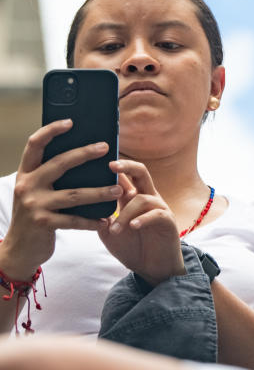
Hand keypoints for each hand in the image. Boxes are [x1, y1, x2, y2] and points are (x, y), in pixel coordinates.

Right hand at [0, 120, 121, 278]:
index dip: (51, 130)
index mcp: (27, 173)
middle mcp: (27, 186)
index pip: (34, 145)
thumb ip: (53, 176)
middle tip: (105, 147)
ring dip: (99, 192)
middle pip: (59, 164)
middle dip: (84, 154)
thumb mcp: (38, 191)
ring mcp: (33, 205)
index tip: (71, 121)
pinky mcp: (43, 223)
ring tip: (119, 189)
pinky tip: (107, 219)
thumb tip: (87, 154)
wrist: (19, 249)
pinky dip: (93, 220)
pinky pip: (74, 220)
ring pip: (74, 194)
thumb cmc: (37, 214)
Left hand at [97, 160, 184, 285]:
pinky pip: (156, 214)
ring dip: (125, 213)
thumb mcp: (110, 234)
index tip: (97, 158)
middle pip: (141, 172)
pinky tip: (133, 227)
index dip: (114, 166)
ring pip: (142, 198)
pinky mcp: (168, 221)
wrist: (154, 268)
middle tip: (111, 165)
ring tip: (114, 230)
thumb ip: (100, 218)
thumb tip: (85, 206)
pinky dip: (142, 219)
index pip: (124, 176)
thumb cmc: (132, 248)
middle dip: (127, 166)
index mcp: (133, 198)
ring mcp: (159, 208)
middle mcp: (147, 198)